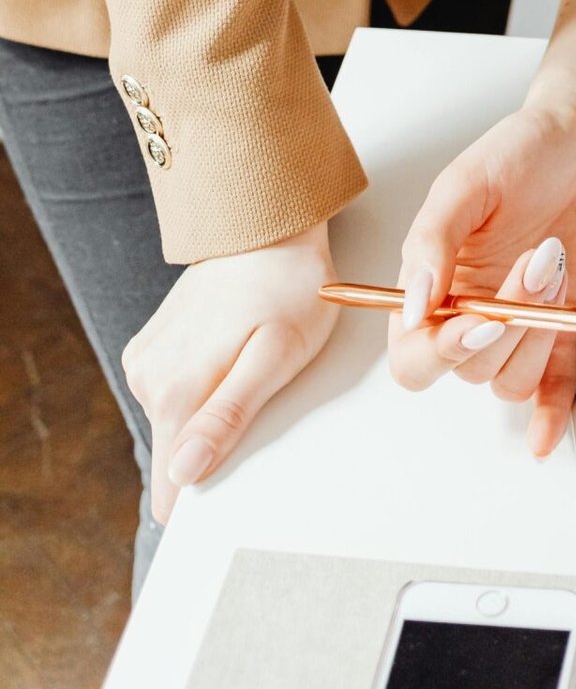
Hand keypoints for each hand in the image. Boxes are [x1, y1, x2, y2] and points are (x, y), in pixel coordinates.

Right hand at [122, 220, 336, 521]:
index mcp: (175, 392)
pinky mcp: (152, 346)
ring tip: (248, 365)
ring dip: (211, 409)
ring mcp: (145, 361)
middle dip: (216, 445)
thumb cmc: (288, 287)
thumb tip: (185, 473)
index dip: (206, 497)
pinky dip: (203, 383)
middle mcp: (147, 380)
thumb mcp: (277, 355)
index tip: (240, 488)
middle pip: (177, 454)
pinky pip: (175, 390)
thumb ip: (228, 416)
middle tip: (261, 399)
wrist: (268, 221)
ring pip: (177, 421)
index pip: (171, 489)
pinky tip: (229, 351)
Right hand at [387, 91, 575, 456]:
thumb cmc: (524, 150)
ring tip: (555, 265)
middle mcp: (470, 312)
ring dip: (537, 335)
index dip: (440, 349)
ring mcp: (518, 326)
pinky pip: (549, 388)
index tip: (478, 318)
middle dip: (506, 325)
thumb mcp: (465, 184)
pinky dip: (548, 415)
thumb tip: (412, 307)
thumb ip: (432, 244)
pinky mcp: (562, 329)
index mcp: (434, 283)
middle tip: (536, 264)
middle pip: (468, 369)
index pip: (413, 352)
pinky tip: (544, 437)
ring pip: (509, 378)